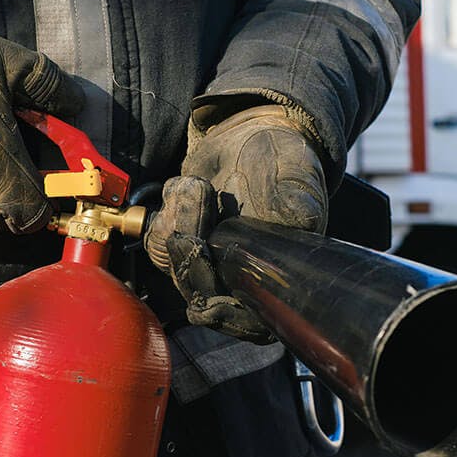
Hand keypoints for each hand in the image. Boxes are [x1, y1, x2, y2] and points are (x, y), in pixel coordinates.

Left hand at [145, 105, 327, 341]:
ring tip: (199, 184)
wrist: (251, 133)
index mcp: (274, 278)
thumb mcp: (297, 174)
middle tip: (195, 211)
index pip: (247, 323)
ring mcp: (206, 261)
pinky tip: (188, 185)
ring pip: (175, 268)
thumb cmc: (282, 158)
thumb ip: (298, 200)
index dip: (226, 317)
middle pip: (201, 298)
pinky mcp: (180, 241)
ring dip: (180, 222)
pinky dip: (168, 210)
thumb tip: (299, 219)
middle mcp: (237, 278)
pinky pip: (158, 241)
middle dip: (192, 260)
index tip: (209, 301)